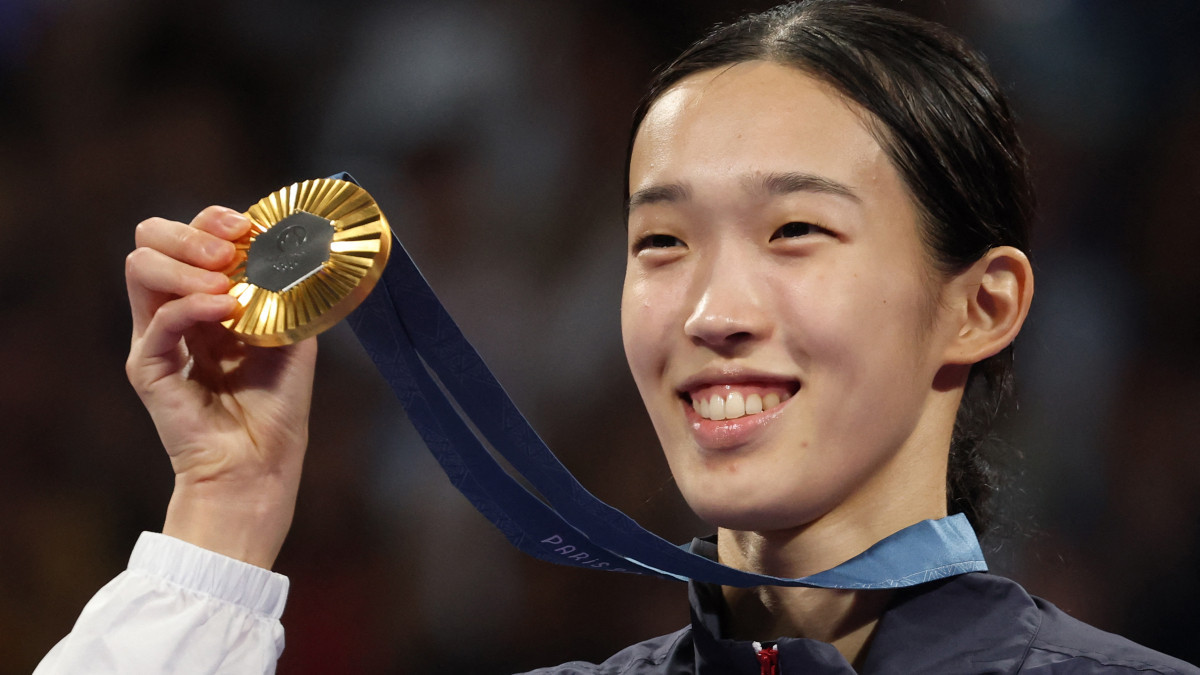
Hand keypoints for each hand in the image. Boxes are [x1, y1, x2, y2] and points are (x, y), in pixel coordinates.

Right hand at [125, 205, 316, 568]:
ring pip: (142, 266)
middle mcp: (174, 308)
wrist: (262, 461)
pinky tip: (229, 310)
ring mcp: (156, 336)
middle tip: (229, 251)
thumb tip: (298, 239)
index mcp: (205, 295)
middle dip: (192, 233)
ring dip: (188, 264)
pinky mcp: (149, 367)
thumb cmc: (278, 401)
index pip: (189, 234)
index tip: (248, 229)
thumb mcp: (291, 329)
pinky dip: (193, 305)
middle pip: (150, 239)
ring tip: (228, 286)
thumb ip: (286, 286)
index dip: (214, 220)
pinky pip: (159, 319)